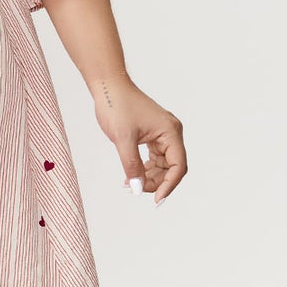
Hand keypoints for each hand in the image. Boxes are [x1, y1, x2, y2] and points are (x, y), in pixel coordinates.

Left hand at [95, 84, 185, 205]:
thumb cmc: (116, 106)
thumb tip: (138, 189)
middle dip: (156, 182)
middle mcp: (171, 133)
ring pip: (162, 164)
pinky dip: (144, 168)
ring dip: (149, 176)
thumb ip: (132, 166)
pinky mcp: (153, 135)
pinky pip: (154, 158)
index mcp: (170, 131)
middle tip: (136, 190)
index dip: (169, 185)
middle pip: (172, 167)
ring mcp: (162, 134)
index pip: (178, 165)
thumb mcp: (123, 139)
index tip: (156, 199)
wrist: (108, 86)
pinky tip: (131, 175)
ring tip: (130, 183)